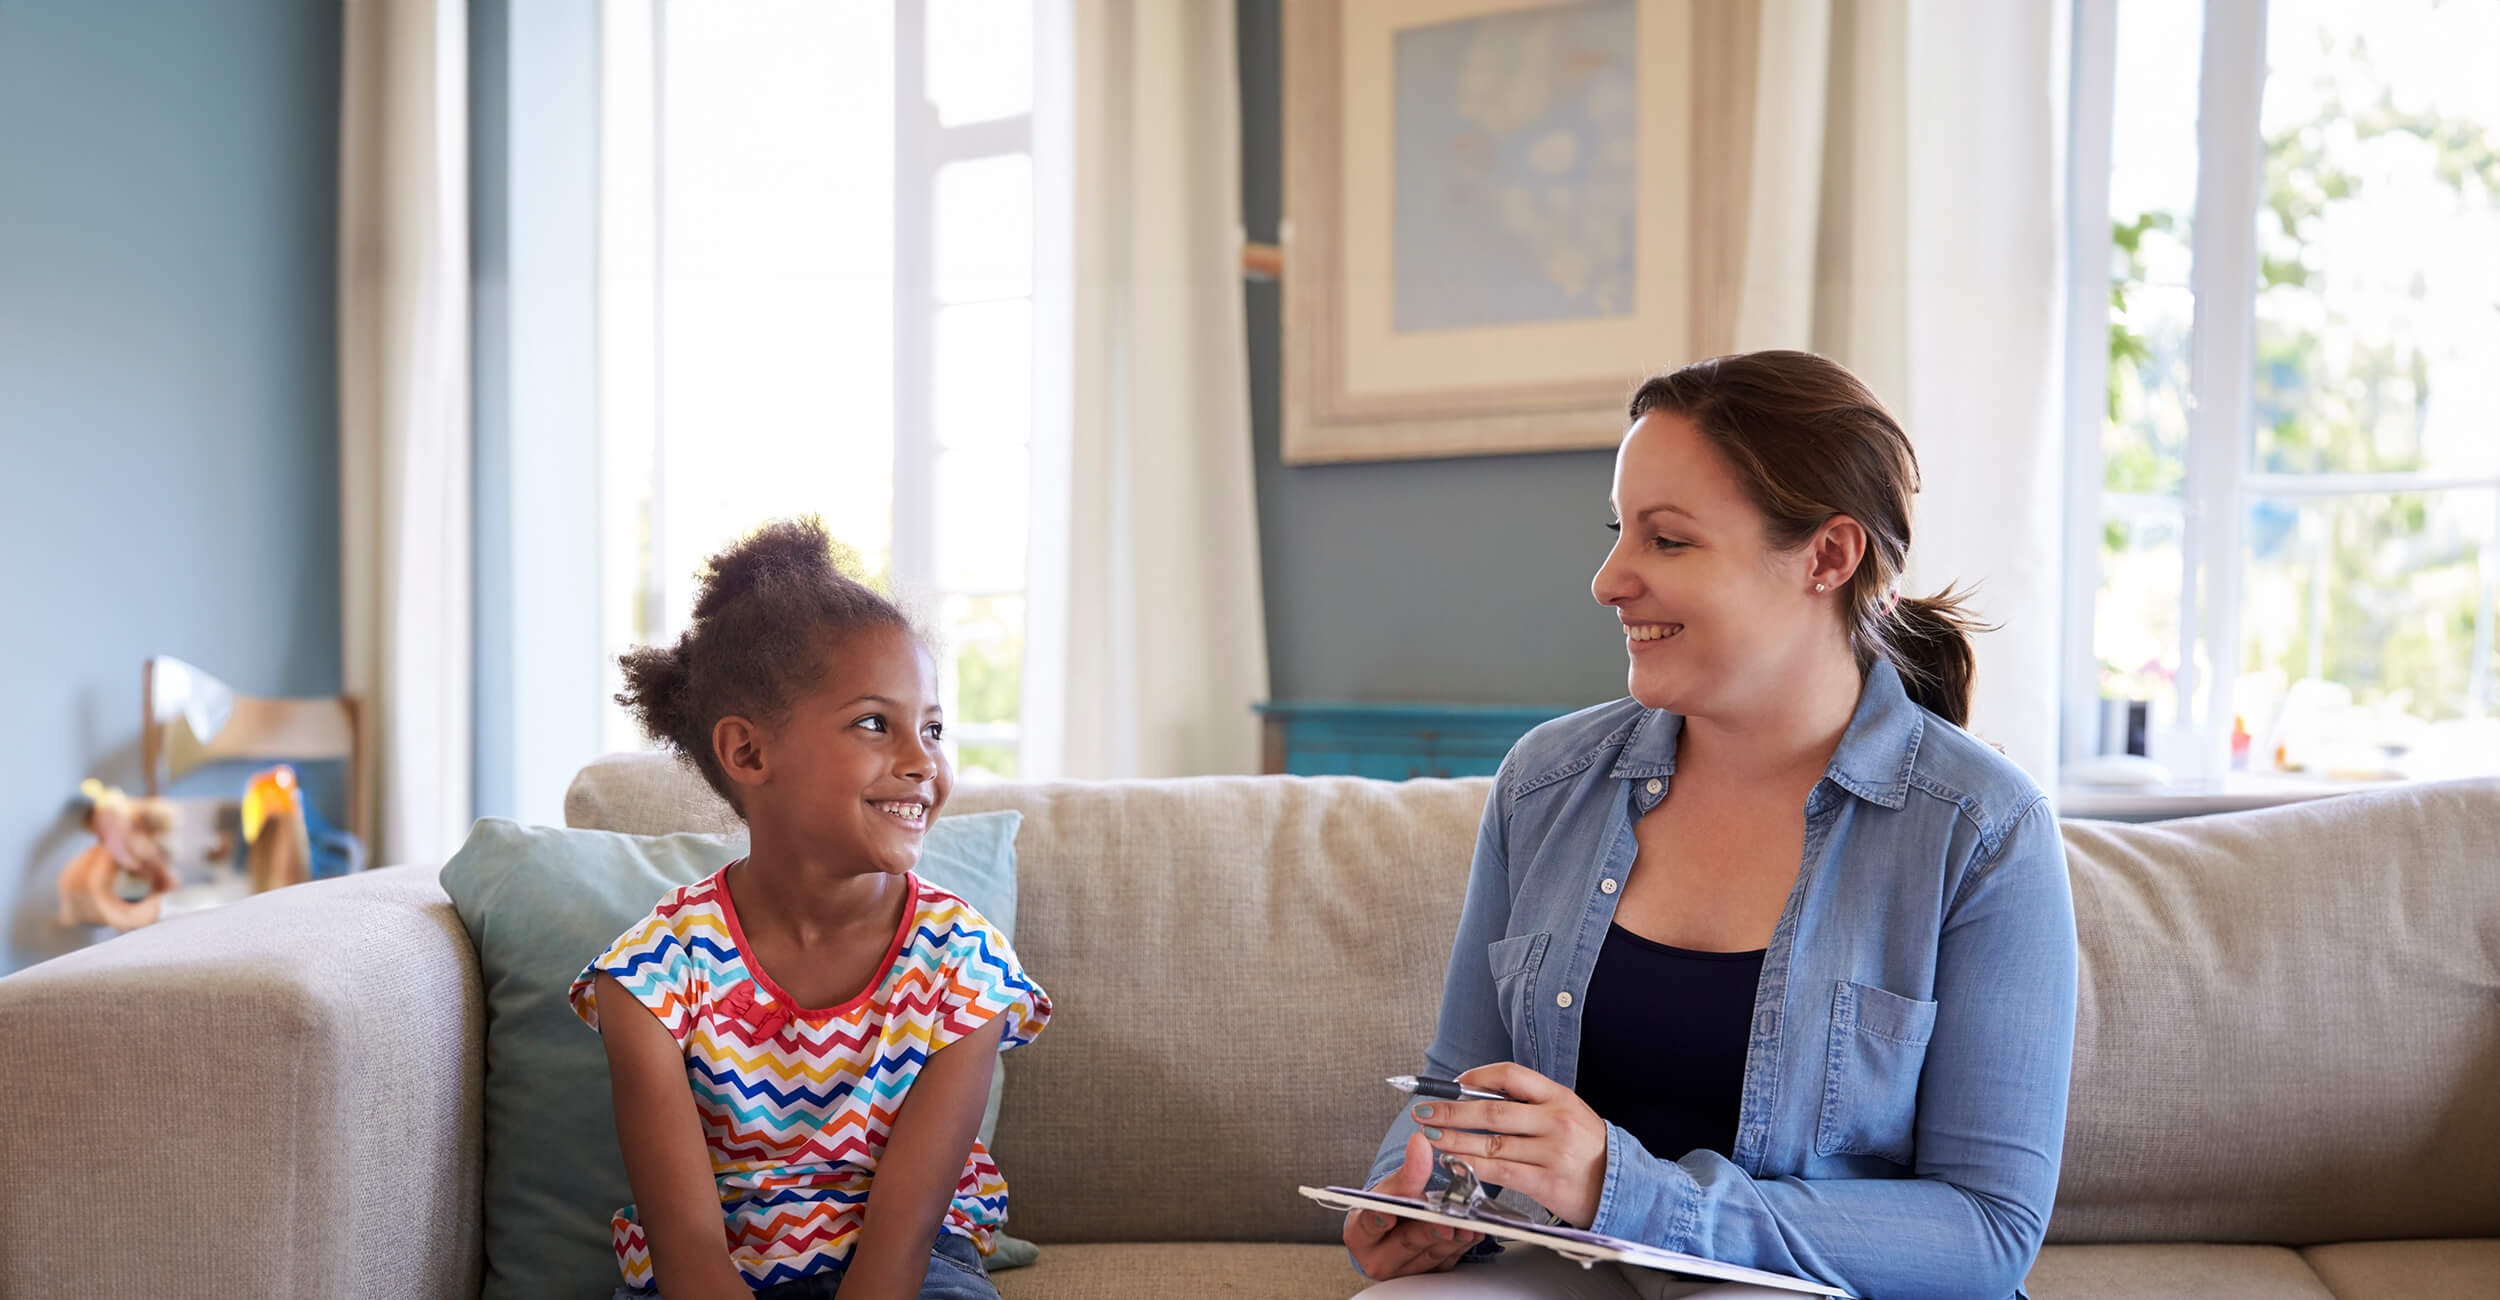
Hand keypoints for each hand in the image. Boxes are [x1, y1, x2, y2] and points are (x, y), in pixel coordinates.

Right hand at [1342, 1132, 1483, 1279]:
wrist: (1401, 1222)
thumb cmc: (1390, 1203)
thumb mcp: (1396, 1184)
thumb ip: (1409, 1167)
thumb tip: (1420, 1140)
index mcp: (1359, 1235)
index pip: (1367, 1227)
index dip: (1377, 1219)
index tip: (1387, 1215)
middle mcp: (1378, 1258)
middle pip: (1404, 1243)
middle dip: (1427, 1232)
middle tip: (1444, 1223)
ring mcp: (1404, 1270)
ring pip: (1430, 1255)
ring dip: (1451, 1239)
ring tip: (1466, 1226)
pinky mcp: (1427, 1274)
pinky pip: (1447, 1261)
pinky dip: (1461, 1246)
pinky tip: (1471, 1233)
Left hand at [1410, 1063, 1609, 1227]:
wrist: (1625, 1188)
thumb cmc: (1590, 1151)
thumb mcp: (1569, 1115)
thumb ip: (1532, 1106)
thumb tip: (1481, 1099)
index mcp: (1560, 1097)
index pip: (1511, 1075)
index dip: (1476, 1077)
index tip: (1452, 1085)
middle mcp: (1556, 1120)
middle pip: (1492, 1111)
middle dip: (1451, 1111)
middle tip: (1424, 1112)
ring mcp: (1553, 1151)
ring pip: (1491, 1143)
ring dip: (1454, 1140)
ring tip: (1430, 1137)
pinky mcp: (1548, 1181)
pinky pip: (1501, 1171)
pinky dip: (1473, 1166)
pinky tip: (1454, 1162)